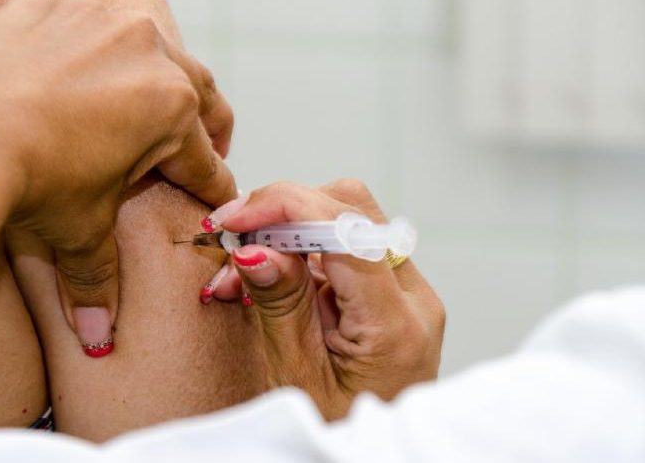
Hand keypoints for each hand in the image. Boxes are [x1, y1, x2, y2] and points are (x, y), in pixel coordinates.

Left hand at [0, 0, 236, 350]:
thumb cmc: (22, 181)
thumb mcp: (76, 232)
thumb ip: (98, 282)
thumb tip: (100, 341)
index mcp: (170, 110)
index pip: (207, 160)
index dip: (212, 187)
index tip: (214, 197)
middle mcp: (146, 52)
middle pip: (200, 91)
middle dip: (206, 123)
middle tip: (201, 144)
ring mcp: (98, 21)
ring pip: (146, 48)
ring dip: (149, 77)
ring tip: (137, 103)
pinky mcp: (50, 7)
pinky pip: (83, 26)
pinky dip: (87, 51)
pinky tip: (68, 77)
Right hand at [205, 180, 443, 418]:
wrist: (373, 458)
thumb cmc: (337, 429)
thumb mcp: (296, 376)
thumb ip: (280, 304)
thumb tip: (255, 247)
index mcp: (394, 325)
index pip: (346, 232)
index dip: (286, 207)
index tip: (236, 217)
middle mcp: (413, 298)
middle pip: (351, 209)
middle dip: (283, 213)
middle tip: (232, 239)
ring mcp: (407, 292)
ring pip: (346, 220)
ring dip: (286, 230)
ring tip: (240, 270)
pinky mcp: (392, 292)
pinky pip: (344, 246)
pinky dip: (298, 250)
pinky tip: (265, 277)